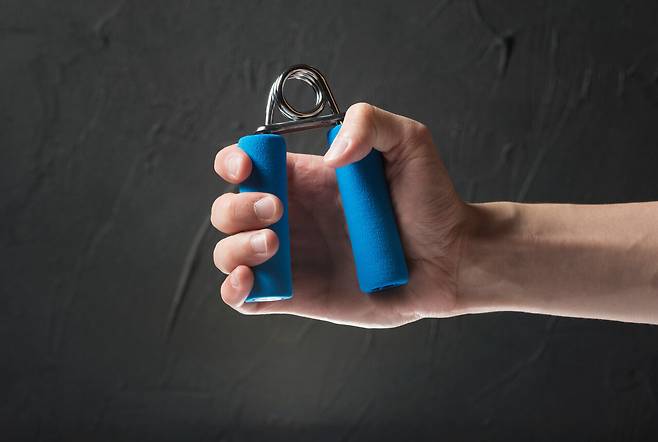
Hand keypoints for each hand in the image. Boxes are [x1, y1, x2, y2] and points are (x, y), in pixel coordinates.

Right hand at [211, 103, 468, 327]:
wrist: (450, 258)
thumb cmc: (431, 201)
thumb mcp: (408, 142)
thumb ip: (368, 122)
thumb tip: (328, 155)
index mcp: (306, 179)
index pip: (246, 165)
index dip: (234, 161)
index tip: (247, 166)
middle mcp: (291, 217)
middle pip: (228, 208)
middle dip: (238, 207)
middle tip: (279, 211)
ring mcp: (291, 258)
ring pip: (228, 252)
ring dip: (236, 246)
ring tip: (274, 244)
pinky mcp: (297, 296)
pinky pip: (246, 298)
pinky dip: (233, 290)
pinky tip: (251, 280)